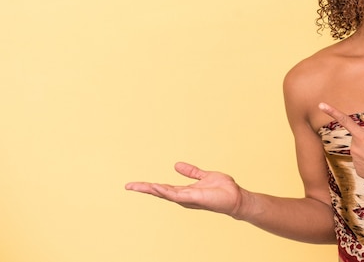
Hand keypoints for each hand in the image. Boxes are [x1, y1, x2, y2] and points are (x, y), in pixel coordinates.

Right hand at [125, 162, 243, 216]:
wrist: (235, 197)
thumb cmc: (222, 189)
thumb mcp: (204, 176)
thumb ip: (191, 172)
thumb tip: (176, 165)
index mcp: (184, 191)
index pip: (163, 188)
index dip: (149, 186)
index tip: (134, 184)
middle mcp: (184, 197)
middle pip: (160, 192)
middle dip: (144, 189)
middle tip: (128, 186)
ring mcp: (188, 198)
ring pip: (165, 193)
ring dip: (152, 189)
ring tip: (137, 186)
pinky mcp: (194, 198)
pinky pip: (177, 194)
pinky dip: (165, 191)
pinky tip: (156, 187)